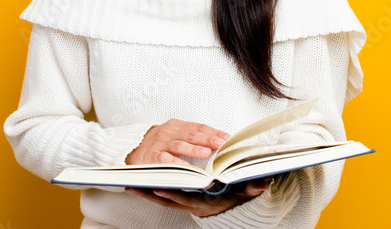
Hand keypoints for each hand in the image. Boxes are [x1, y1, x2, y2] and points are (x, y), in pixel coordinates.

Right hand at [125, 119, 229, 164]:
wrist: (130, 148)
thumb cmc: (156, 143)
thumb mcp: (173, 134)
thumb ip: (190, 136)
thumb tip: (215, 140)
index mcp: (175, 125)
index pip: (198, 127)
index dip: (213, 132)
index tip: (226, 137)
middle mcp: (168, 132)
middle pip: (191, 135)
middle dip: (208, 139)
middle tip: (221, 144)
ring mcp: (159, 144)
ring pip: (179, 145)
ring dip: (193, 149)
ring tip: (206, 152)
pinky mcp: (151, 157)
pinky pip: (165, 160)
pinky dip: (175, 162)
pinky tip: (186, 166)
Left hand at [126, 178, 269, 216]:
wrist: (236, 206)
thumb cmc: (238, 196)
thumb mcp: (246, 193)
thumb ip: (252, 189)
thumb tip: (260, 183)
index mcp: (205, 203)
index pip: (185, 198)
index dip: (171, 192)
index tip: (157, 185)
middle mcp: (192, 205)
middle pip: (168, 200)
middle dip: (150, 193)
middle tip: (134, 186)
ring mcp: (186, 203)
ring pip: (163, 199)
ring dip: (147, 192)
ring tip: (130, 185)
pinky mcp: (182, 200)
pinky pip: (164, 196)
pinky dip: (152, 191)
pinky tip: (140, 183)